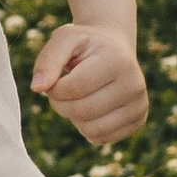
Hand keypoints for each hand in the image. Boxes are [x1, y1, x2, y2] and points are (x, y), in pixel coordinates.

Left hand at [33, 20, 146, 144]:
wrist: (114, 51)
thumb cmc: (85, 45)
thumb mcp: (65, 39)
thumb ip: (48, 60)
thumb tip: (37, 88)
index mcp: (118, 61)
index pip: (75, 88)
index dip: (54, 89)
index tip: (53, 80)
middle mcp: (135, 85)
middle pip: (82, 111)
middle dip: (61, 104)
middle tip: (61, 92)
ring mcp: (139, 105)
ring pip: (91, 129)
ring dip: (73, 118)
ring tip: (76, 99)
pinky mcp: (138, 122)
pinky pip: (101, 138)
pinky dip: (86, 127)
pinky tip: (90, 109)